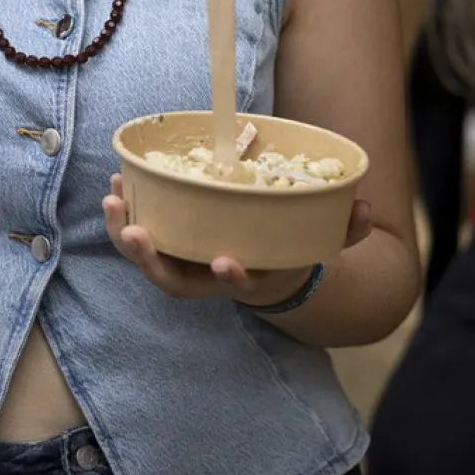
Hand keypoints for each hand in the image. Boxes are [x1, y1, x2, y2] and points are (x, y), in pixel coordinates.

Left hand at [102, 173, 373, 305]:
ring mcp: (186, 267)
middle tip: (135, 233)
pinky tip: (115, 187)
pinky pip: (140, 239)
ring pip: (149, 262)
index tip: (226, 262)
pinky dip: (124, 218)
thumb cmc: (294, 251)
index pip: (238, 287)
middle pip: (175, 282)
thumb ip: (344, 230)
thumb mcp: (323, 243)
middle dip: (151, 260)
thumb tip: (364, 209)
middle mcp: (211, 279)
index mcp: (251, 278)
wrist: (269, 273)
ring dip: (125, 235)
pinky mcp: (168, 249)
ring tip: (111, 200)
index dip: (231, 277)